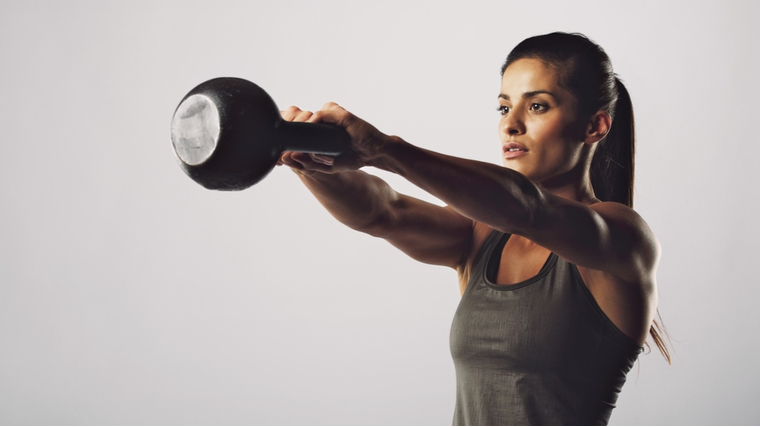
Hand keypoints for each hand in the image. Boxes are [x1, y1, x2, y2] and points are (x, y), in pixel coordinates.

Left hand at [277, 103, 391, 175]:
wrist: (374, 153)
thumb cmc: (351, 157)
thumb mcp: (325, 166)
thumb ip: (306, 164)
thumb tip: (287, 160)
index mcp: (314, 129)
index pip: (290, 125)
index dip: (281, 138)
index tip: (276, 156)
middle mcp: (319, 119)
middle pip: (293, 119)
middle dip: (286, 136)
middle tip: (281, 154)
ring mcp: (329, 115)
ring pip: (304, 118)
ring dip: (300, 135)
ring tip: (297, 150)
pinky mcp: (339, 113)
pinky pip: (320, 115)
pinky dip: (313, 125)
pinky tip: (311, 137)